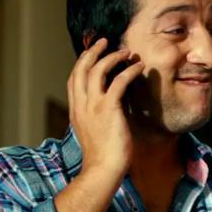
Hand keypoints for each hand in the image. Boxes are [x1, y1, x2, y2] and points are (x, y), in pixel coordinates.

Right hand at [66, 38, 144, 178]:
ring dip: (112, 57)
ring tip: (126, 51)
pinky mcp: (108, 109)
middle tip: (105, 41)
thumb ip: (97, 116)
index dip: (82, 62)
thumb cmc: (102, 157)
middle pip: (81, 68)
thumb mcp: (94, 132)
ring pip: (98, 70)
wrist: (102, 170)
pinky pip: (118, 81)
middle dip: (93, 51)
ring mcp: (93, 106)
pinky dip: (129, 70)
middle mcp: (81, 105)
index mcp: (76, 110)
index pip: (74, 79)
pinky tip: (138, 66)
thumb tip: (110, 106)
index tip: (93, 53)